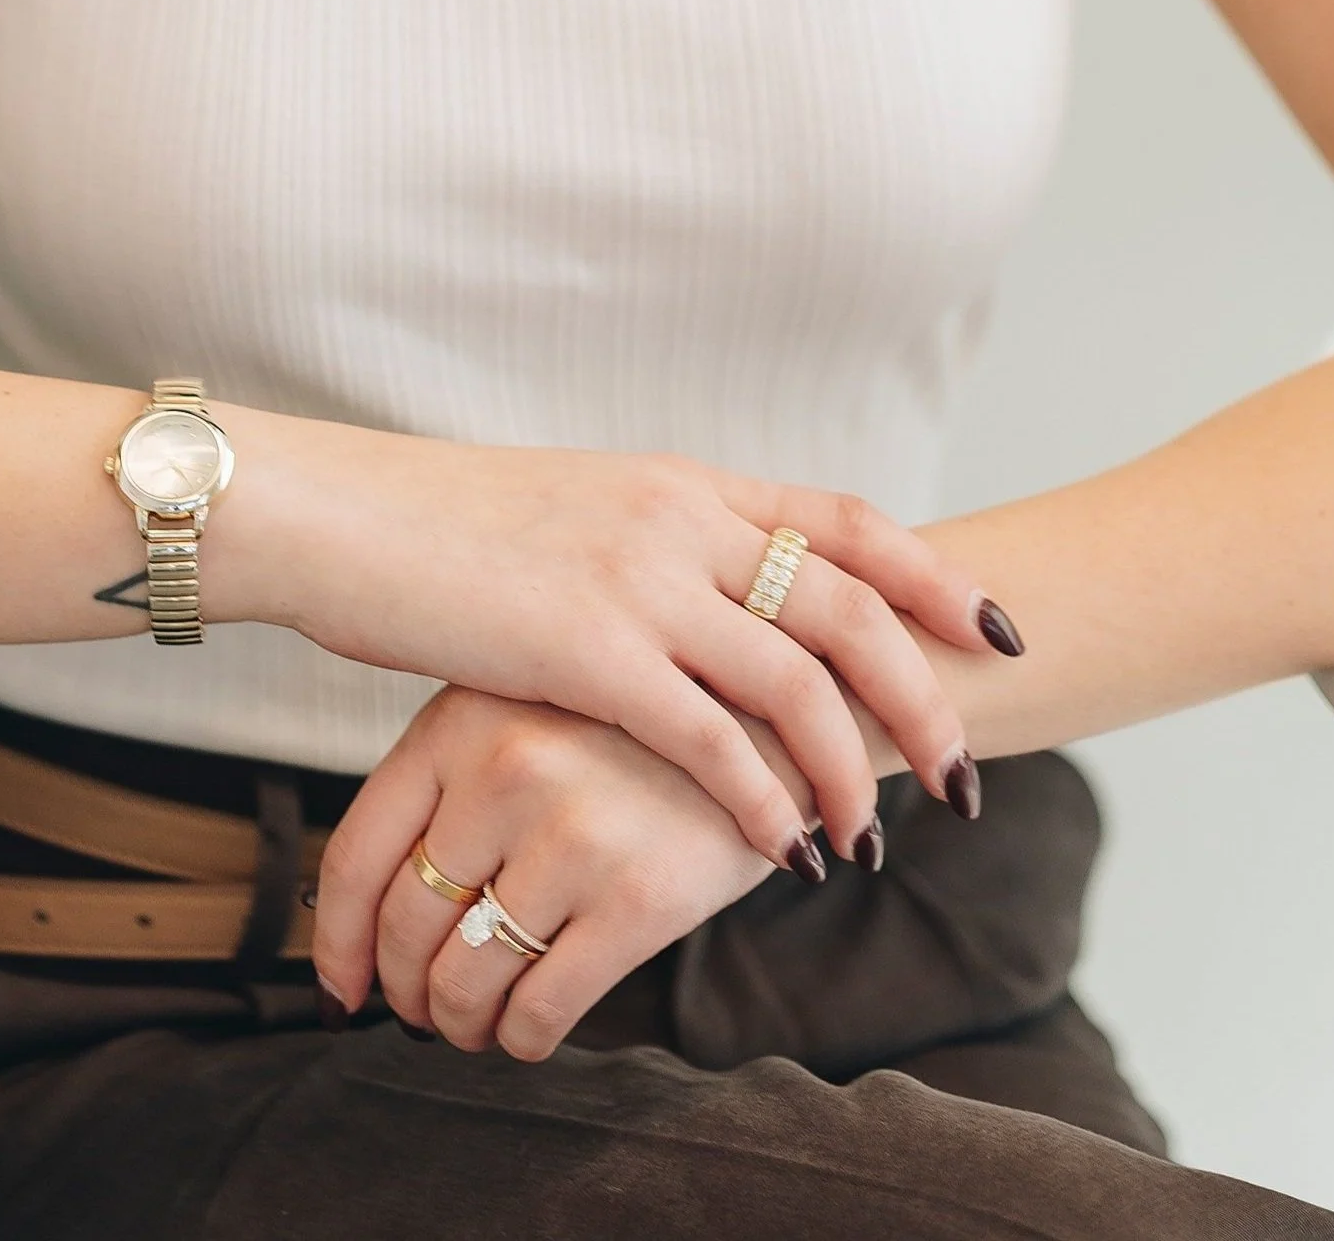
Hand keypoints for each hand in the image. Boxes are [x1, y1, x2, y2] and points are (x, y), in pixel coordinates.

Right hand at [213, 414, 1004, 867]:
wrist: (341, 517)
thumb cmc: (445, 527)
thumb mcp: (580, 509)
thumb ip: (661, 541)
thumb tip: (721, 590)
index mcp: (683, 481)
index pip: (844, 519)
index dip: (931, 575)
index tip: (993, 630)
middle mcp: (680, 518)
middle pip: (851, 607)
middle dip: (923, 696)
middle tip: (963, 777)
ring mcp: (638, 580)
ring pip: (797, 682)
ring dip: (851, 770)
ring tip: (872, 839)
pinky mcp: (588, 651)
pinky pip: (710, 739)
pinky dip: (762, 801)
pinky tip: (779, 852)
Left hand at [313, 687, 791, 1059]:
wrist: (775, 706)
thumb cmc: (633, 722)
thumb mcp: (525, 705)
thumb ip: (451, 783)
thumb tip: (366, 917)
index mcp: (461, 720)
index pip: (357, 855)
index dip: (337, 942)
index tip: (343, 988)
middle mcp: (506, 770)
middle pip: (404, 928)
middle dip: (404, 992)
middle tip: (422, 1011)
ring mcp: (573, 833)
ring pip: (463, 979)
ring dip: (458, 1023)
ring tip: (475, 1023)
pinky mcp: (638, 896)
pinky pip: (538, 1009)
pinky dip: (520, 1038)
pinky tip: (528, 1030)